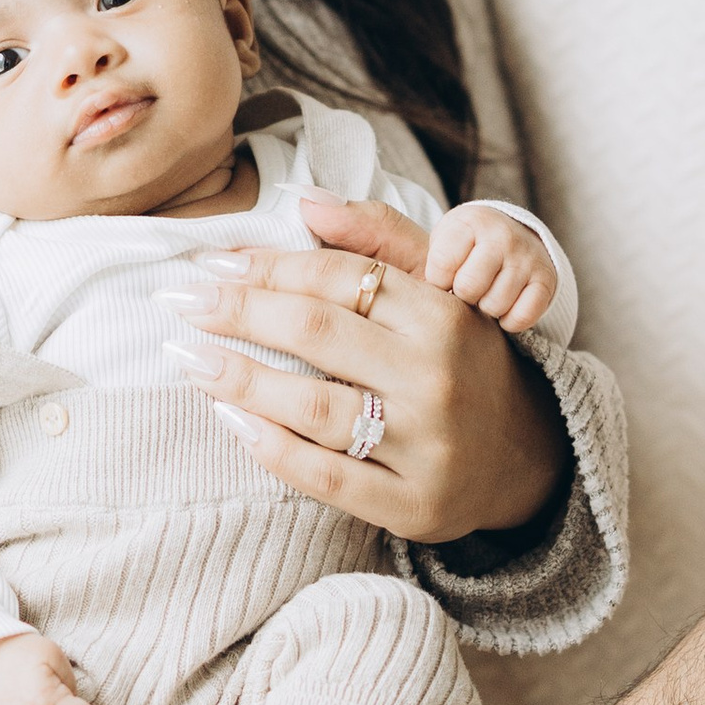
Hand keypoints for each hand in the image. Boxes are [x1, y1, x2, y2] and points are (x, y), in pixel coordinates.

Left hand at [165, 197, 563, 542]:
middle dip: (237, 311)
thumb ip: (377, 235)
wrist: (525, 455)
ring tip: (190, 359)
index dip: (267, 265)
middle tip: (180, 301)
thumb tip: (303, 199)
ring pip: (313, 407)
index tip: (211, 260)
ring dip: (240, 380)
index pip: (338, 277)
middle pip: (316, 333)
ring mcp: (425, 446)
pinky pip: (324, 477)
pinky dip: (270, 448)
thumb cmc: (462, 356)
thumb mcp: (441, 286)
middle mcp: (436, 378)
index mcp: (443, 315)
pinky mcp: (410, 504)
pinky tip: (230, 420)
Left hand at [424, 202, 557, 336]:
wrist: (513, 236)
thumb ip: (424, 262)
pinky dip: (509, 321)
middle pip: (468, 287)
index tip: (444, 276)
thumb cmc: (466, 246)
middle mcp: (502, 236)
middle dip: (462, 296)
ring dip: (485, 308)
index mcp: (470, 222)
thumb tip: (400, 294)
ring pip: (495, 305)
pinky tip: (503, 308)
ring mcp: (527, 258)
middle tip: (465, 289)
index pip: (442, 265)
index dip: (438, 280)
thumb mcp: (443, 240)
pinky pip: (522, 316)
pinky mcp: (546, 281)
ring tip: (484, 295)